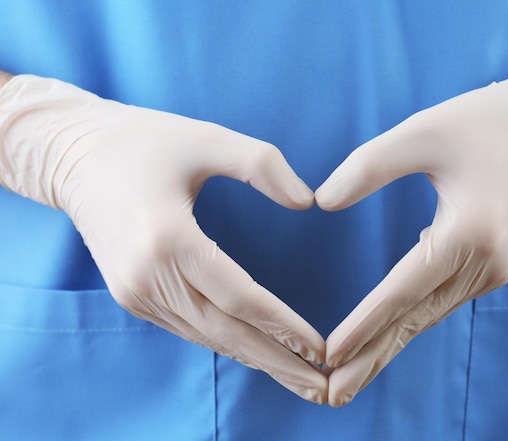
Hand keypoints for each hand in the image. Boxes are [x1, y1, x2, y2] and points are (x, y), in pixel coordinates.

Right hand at [0, 76, 326, 402]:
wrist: (73, 156)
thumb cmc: (142, 142)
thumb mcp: (206, 138)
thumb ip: (262, 165)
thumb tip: (307, 203)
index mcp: (167, 238)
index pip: (240, 297)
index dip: (284, 326)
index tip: (321, 347)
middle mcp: (148, 277)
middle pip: (226, 333)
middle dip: (277, 362)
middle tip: (322, 388)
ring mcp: (135, 293)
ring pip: (207, 337)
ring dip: (255, 359)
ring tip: (297, 378)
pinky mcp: (132, 296)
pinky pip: (189, 328)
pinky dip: (226, 343)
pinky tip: (254, 351)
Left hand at [316, 49, 507, 406]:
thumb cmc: (481, 123)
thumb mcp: (420, 132)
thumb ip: (368, 167)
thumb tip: (322, 203)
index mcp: (470, 230)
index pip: (404, 289)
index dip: (365, 322)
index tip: (329, 352)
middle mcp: (485, 262)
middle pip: (417, 318)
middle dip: (372, 356)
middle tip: (331, 392)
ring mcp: (491, 270)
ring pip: (427, 316)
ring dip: (388, 346)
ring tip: (349, 378)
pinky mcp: (488, 267)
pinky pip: (438, 302)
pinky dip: (406, 323)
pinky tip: (382, 341)